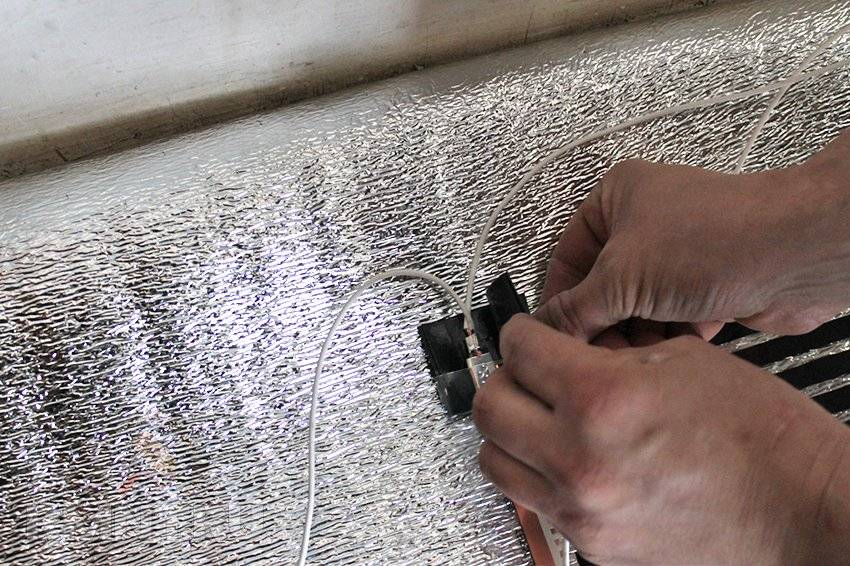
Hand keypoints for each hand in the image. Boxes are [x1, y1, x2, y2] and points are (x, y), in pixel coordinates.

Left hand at [473, 314, 849, 564]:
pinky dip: (539, 472)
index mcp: (602, 398)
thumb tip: (568, 347)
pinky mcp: (593, 544)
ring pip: (495, 461)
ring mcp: (581, 510)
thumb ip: (609, 352)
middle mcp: (579, 459)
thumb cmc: (763, 436)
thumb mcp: (682, 361)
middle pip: (489, 407)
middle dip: (503, 377)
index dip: (518, 331)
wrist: (803, 511)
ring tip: (537, 416)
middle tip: (525, 371)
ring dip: (508, 430)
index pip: (519, 350)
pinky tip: (569, 456)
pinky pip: (536, 500)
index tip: (524, 332)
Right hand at [536, 129, 849, 340]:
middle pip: (603, 289)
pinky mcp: (706, 284)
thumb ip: (575, 310)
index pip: (567, 257)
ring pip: (637, 309)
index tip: (554, 337)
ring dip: (638, 336)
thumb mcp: (621, 278)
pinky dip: (669, 338)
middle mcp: (645, 222)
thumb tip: (545, 329)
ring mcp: (678, 254)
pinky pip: (670, 320)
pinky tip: (674, 349)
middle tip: (598, 355)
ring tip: (639, 355)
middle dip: (604, 325)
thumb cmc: (716, 239)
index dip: (560, 301)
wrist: (798, 256)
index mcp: (615, 199)